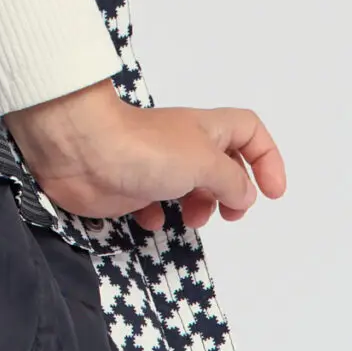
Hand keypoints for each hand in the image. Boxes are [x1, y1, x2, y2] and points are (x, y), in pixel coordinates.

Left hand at [4, 78, 285, 233]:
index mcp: (205, 130)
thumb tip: (244, 195)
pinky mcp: (127, 187)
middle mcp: (181, 144)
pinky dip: (159, 216)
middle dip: (234, 191)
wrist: (79, 150)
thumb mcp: (204, 162)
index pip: (249, 130)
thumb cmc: (146, 150)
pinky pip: (153, 203)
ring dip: (200, 206)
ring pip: (190, 186)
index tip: (271, 193)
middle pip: (223, 163)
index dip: (267, 158)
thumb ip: (232, 181)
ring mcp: (153, 165)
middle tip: (229, 214)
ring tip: (192, 219)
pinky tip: (152, 220)